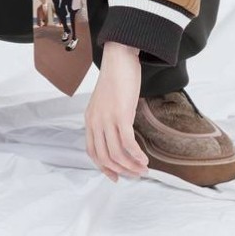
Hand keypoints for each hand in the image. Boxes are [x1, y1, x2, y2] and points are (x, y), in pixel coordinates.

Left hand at [85, 42, 148, 182]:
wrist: (118, 58)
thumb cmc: (115, 78)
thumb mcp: (104, 102)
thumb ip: (106, 119)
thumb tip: (118, 138)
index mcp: (90, 119)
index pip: (93, 152)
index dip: (104, 168)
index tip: (117, 177)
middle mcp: (95, 121)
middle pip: (105, 157)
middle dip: (122, 171)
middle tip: (136, 174)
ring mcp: (107, 118)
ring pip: (117, 153)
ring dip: (131, 166)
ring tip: (143, 168)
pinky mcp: (120, 114)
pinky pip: (127, 143)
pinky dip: (136, 155)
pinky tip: (144, 159)